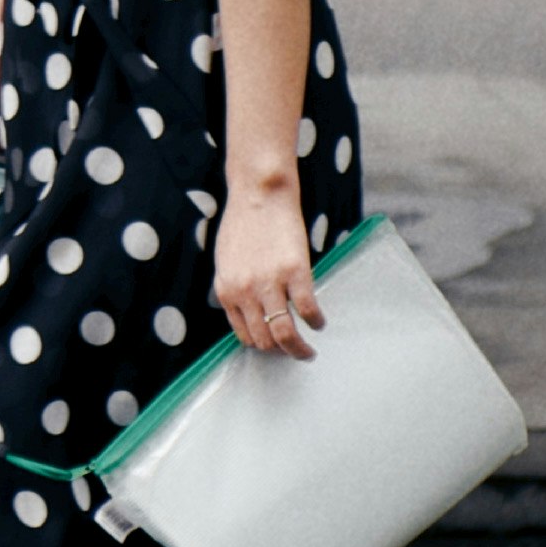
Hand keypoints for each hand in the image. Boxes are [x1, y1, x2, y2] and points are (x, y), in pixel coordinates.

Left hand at [216, 175, 324, 359]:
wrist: (259, 194)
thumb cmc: (242, 223)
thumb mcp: (225, 261)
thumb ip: (234, 287)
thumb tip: (246, 311)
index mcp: (226, 291)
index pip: (243, 335)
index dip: (261, 345)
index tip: (273, 346)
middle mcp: (245, 292)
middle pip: (263, 340)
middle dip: (280, 352)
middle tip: (294, 352)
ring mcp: (270, 283)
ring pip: (283, 333)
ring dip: (298, 349)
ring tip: (308, 352)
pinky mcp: (295, 272)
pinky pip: (307, 309)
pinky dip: (316, 321)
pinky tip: (320, 322)